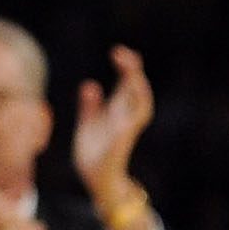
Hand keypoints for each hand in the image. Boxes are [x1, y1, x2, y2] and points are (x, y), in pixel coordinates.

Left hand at [73, 44, 154, 211]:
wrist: (95, 178)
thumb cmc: (95, 150)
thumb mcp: (89, 121)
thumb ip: (90, 104)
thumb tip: (90, 84)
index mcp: (118, 112)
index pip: (128, 86)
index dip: (128, 69)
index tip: (121, 51)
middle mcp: (125, 119)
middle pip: (136, 91)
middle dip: (133, 73)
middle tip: (125, 54)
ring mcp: (124, 131)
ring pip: (138, 107)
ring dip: (136, 89)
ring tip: (131, 72)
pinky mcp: (118, 144)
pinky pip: (126, 128)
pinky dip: (126, 116)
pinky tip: (122, 104)